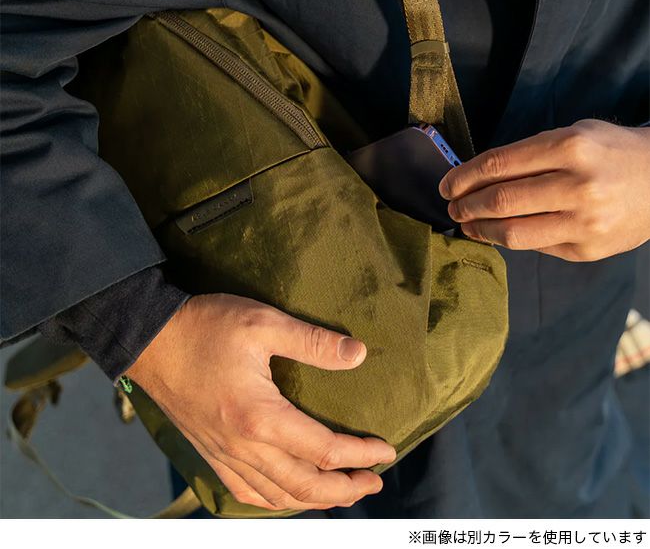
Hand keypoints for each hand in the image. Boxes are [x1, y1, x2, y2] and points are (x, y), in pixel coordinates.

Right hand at [127, 293, 395, 510]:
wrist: (150, 339)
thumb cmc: (206, 328)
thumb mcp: (263, 323)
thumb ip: (313, 342)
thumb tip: (358, 354)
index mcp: (260, 417)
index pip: (323, 450)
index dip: (359, 455)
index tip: (385, 452)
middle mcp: (243, 446)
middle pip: (304, 486)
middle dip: (345, 488)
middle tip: (374, 482)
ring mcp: (223, 455)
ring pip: (276, 496)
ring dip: (314, 500)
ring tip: (341, 493)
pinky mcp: (209, 453)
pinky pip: (246, 493)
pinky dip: (275, 502)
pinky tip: (287, 496)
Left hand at [439, 119, 649, 260]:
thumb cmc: (610, 152)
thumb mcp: (573, 135)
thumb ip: (528, 155)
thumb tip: (477, 178)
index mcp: (571, 147)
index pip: (498, 165)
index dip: (463, 177)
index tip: (447, 185)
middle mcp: (578, 186)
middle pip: (500, 201)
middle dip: (466, 205)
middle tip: (452, 207)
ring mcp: (584, 222)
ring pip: (512, 233)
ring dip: (480, 229)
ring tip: (467, 224)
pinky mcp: (587, 249)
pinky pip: (535, 247)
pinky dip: (509, 240)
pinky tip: (499, 233)